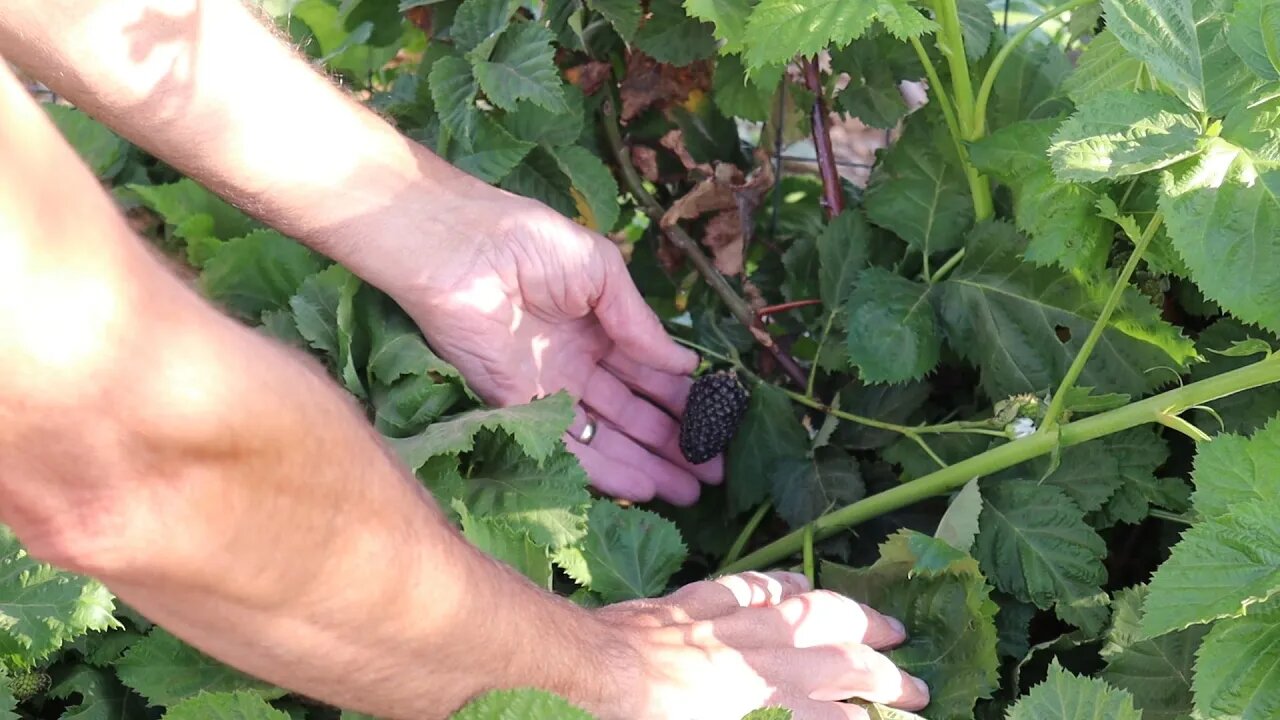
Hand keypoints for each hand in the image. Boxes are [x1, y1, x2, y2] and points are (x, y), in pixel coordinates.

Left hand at [393, 185, 722, 504]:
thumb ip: (638, 323)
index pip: (648, 373)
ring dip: (648, 465)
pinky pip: (566, 447)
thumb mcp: (601, 271)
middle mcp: (576, 364)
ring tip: (689, 492)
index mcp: (598, 327)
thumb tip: (684, 366)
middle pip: (632, 413)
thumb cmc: (529, 243)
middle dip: (674, 443)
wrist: (459, 250)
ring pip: (606, 437)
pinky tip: (642, 486)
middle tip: (713, 473)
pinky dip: (604, 469)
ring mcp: (547, 390)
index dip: (684, 401)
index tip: (718, 428)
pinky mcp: (516, 409)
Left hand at [595, 571, 930, 719]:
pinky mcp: (694, 603)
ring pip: (803, 611)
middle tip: (915, 674)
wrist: (587, 674)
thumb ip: (774, 719)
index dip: (877, 707)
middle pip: (834, 654)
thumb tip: (824, 713)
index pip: (836, 707)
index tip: (913, 708)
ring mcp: (726, 625)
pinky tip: (799, 584)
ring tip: (883, 622)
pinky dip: (782, 586)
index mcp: (760, 702)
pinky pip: (749, 587)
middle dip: (881, 664)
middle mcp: (755, 659)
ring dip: (849, 616)